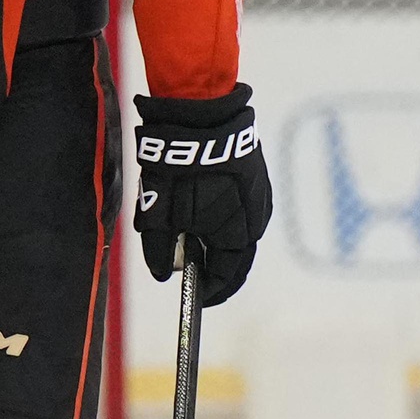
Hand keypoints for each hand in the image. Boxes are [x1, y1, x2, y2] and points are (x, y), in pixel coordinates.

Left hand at [134, 88, 274, 305]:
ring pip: (243, 233)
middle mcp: (255, 221)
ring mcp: (260, 199)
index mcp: (235, 235)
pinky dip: (228, 223)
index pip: (226, 275)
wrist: (201, 120)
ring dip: (223, 243)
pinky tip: (209, 217)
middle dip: (217, 268)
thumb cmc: (178, 172)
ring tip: (199, 244)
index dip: (210, 291)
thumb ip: (161, 251)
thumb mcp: (159, 216)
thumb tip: (164, 274)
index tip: (196, 299)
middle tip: (197, 274)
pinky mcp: (257, 181)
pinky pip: (245, 213)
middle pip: (238, 256)